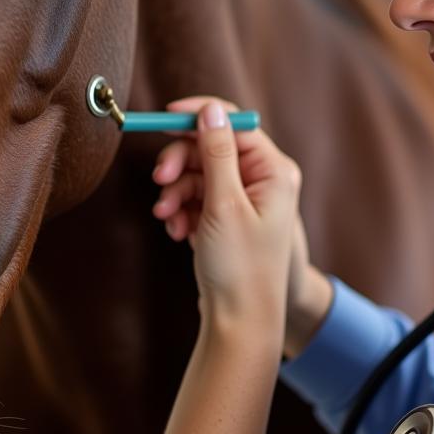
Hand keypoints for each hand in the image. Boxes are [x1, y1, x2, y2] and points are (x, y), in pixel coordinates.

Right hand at [151, 96, 300, 333]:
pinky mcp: (227, 220)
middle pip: (212, 148)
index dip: (199, 117)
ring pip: (199, 176)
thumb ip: (216, 153)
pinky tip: (177, 232)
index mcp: (274, 171)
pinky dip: (182, 211)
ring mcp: (245, 201)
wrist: (240, 322)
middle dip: (181, 164)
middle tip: (158, 179)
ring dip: (176, 193)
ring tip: (167, 217)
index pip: (235, 124)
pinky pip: (198, 200)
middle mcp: (263, 181)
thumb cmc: (240, 266)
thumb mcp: (224, 203)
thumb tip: (210, 110)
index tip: (166, 117)